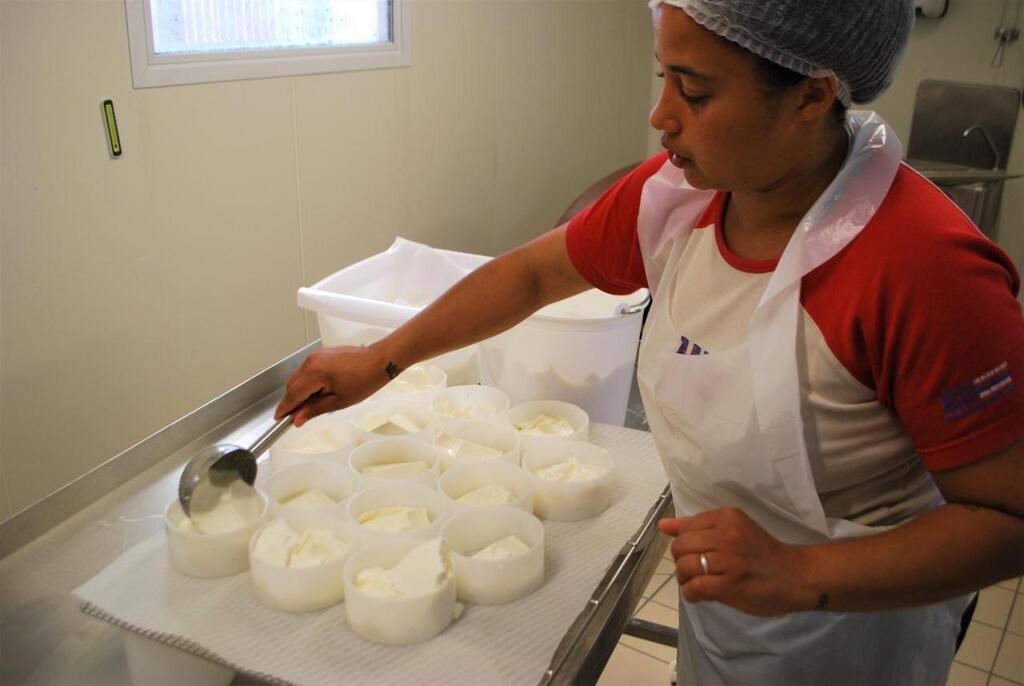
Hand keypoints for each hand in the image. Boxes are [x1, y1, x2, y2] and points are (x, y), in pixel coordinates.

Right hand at [274, 345, 390, 425]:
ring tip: (314, 403)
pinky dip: (307, 381)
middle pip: (291, 385)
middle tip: (298, 416)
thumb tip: (298, 419)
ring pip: (298, 377)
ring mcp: (316, 355)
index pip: (293, 394)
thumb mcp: (338, 402)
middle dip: (292, 401)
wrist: (379, 361)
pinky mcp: (321, 353)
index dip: (285, 408)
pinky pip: (306, 370)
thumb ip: (314, 410)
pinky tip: (319, 391)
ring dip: (300, 391)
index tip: (279, 418)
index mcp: (315, 373)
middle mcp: (312, 361)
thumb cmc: (365, 379)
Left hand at [659, 508, 810, 616]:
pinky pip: (695, 587)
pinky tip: (701, 594)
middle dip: (682, 561)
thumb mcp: (732, 530)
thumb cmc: (761, 552)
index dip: (684, 543)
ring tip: (698, 582)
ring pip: (685, 566)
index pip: (684, 527)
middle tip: (696, 570)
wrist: (795, 575)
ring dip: (686, 578)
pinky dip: (692, 593)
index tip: (696, 553)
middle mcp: (726, 534)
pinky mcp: (730, 584)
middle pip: (680, 547)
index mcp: (726, 517)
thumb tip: (663, 526)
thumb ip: (697, 527)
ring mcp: (728, 560)